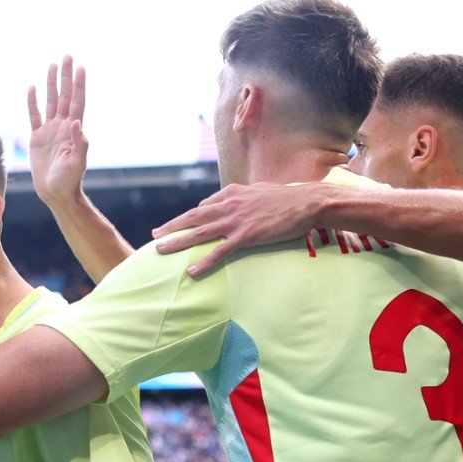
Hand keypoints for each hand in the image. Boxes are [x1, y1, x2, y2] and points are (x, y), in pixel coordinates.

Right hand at [27, 56, 89, 205]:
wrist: (55, 193)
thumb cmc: (69, 181)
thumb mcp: (77, 163)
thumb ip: (79, 143)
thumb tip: (76, 122)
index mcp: (73, 130)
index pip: (77, 102)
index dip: (79, 85)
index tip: (80, 68)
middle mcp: (62, 126)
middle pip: (65, 96)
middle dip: (66, 77)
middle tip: (67, 56)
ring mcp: (50, 130)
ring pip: (51, 101)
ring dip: (52, 83)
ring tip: (53, 65)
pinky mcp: (37, 137)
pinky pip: (34, 115)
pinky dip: (33, 101)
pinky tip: (33, 87)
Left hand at [150, 183, 330, 276]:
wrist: (307, 202)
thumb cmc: (289, 197)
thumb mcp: (261, 191)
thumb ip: (244, 195)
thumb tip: (236, 199)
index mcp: (233, 193)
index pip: (205, 205)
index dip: (189, 216)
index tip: (177, 224)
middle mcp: (230, 204)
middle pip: (194, 217)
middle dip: (172, 226)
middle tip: (155, 235)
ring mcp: (237, 220)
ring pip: (200, 232)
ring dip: (178, 242)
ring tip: (160, 250)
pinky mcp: (246, 236)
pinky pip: (220, 251)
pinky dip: (204, 261)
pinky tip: (192, 271)